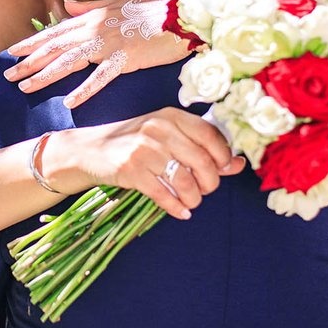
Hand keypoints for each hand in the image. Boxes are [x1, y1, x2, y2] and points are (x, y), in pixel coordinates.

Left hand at [5, 0, 190, 107]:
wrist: (182, 15)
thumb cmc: (153, 11)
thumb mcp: (118, 4)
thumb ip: (89, 7)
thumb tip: (65, 7)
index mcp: (93, 17)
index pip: (56, 32)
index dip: (32, 43)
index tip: (12, 52)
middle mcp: (95, 29)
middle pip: (55, 48)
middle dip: (29, 62)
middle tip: (8, 75)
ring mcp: (109, 43)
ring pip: (69, 61)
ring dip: (45, 75)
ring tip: (25, 87)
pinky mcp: (125, 58)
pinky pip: (101, 77)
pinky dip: (84, 90)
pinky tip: (69, 102)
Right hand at [44, 108, 246, 219]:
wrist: (90, 150)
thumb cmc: (133, 142)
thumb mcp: (166, 136)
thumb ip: (200, 147)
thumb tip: (238, 164)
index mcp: (171, 116)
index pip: (210, 135)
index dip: (223, 157)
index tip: (222, 169)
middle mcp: (158, 129)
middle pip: (201, 161)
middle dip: (210, 183)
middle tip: (205, 191)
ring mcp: (142, 149)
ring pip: (184, 181)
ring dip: (193, 198)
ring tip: (191, 202)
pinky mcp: (129, 171)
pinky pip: (163, 194)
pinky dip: (176, 207)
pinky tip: (180, 211)